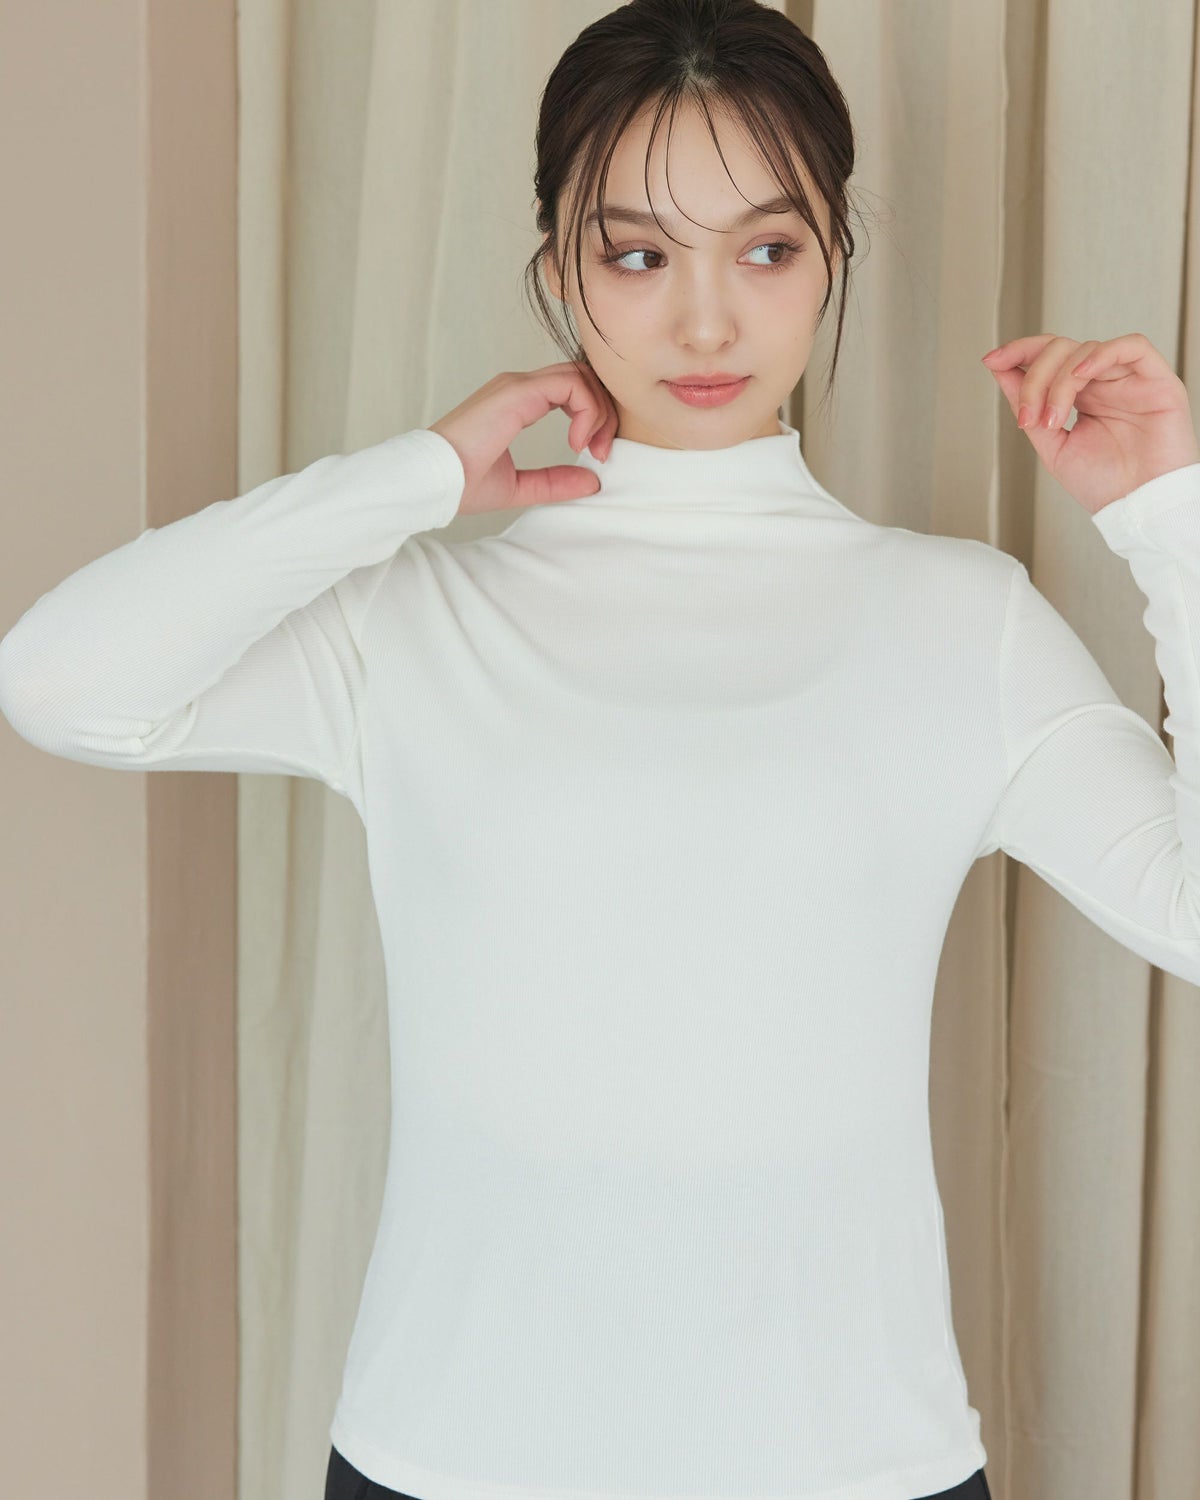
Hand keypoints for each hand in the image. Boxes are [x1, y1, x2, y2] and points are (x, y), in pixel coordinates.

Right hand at [429, 361, 618, 515]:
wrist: (433, 481)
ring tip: (590, 448)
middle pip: (582, 377)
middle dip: (604, 413)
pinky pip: (571, 383)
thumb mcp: (521, 487)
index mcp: (518, 402)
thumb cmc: (462, 483)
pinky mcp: (517, 391)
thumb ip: (555, 482)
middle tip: (602, 452)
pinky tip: (577, 440)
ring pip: (580, 376)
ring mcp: (517, 385)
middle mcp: (518, 387)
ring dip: (598, 411)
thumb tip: (593, 481)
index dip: (594, 418)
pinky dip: (586, 409)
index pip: (572, 389)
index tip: (595, 455)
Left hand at [982, 332, 1199, 513]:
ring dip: (1060, 381)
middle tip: (1028, 416)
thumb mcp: (1052, 446)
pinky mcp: (1158, 381)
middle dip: (1035, 377)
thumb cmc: (1104, 485)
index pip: (1049, 357)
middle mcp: (1104, 383)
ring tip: (1053, 418)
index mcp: (1081, 396)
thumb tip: (1000, 371)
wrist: (1138, 509)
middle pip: (1061, 349)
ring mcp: (1129, 380)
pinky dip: (1101, 354)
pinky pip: (1132, 346)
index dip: (1020, 351)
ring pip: (1087, 349)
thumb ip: (1028, 407)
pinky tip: (1081, 375)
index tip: (992, 361)